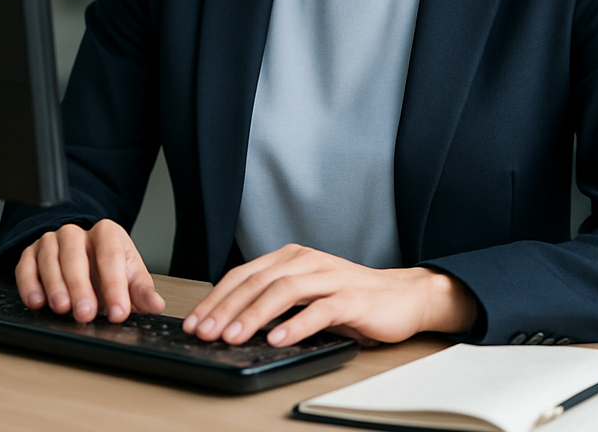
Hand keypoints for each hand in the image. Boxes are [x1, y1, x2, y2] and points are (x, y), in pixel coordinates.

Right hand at [14, 219, 164, 323]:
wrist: (84, 254)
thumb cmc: (108, 266)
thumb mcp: (130, 275)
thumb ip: (142, 291)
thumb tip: (156, 305)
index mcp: (107, 233)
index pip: (111, 256)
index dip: (115, 286)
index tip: (118, 312)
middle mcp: (77, 233)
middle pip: (77, 256)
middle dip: (81, 287)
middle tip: (86, 314)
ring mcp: (52, 241)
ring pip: (50, 258)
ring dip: (55, 285)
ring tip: (61, 308)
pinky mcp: (31, 253)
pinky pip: (26, 266)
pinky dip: (29, 284)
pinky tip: (36, 302)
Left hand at [180, 243, 476, 346]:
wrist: (401, 296)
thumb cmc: (348, 299)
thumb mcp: (305, 294)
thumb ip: (274, 300)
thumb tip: (229, 322)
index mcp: (290, 258)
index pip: (243, 275)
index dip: (217, 298)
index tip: (196, 322)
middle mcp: (306, 261)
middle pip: (257, 282)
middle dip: (226, 309)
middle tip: (205, 332)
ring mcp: (328, 277)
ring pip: (282, 291)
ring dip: (254, 316)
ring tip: (233, 337)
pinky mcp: (350, 298)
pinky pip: (319, 310)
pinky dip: (296, 325)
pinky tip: (279, 339)